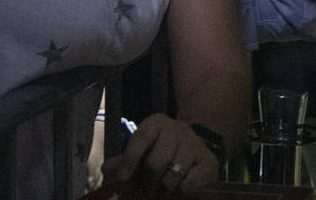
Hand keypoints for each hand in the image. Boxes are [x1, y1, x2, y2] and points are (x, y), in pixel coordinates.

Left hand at [100, 114, 218, 193]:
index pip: (141, 139)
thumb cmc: (163, 151)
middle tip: (148, 189)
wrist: (196, 148)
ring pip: (172, 176)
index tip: (123, 177)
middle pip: (156, 162)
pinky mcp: (209, 162)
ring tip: (164, 189)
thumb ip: (124, 161)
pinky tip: (182, 188)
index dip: (130, 159)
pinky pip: (191, 184)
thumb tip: (107, 169)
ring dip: (165, 189)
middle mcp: (177, 130)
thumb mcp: (143, 151)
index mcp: (157, 124)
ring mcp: (195, 145)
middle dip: (148, 182)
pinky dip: (183, 191)